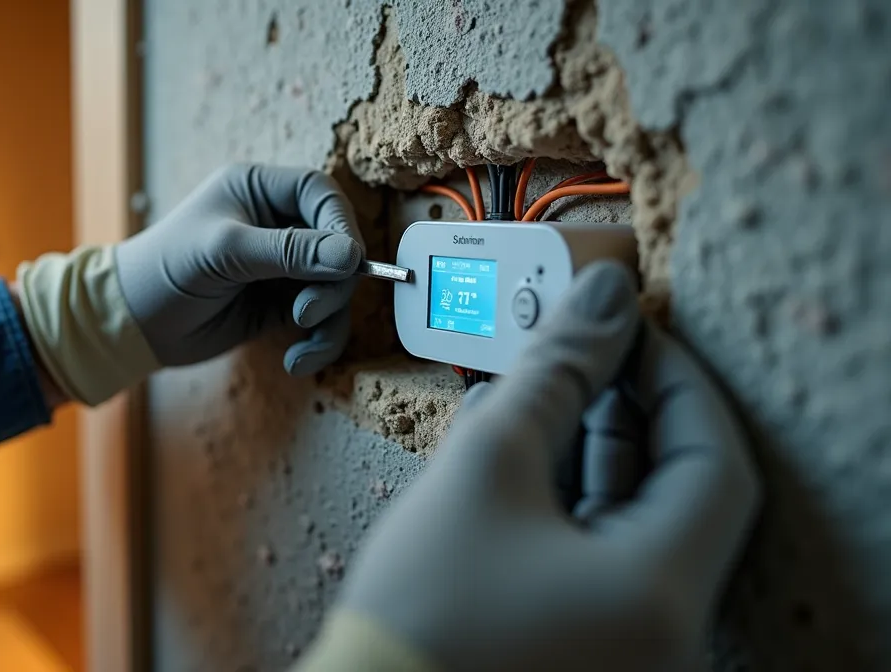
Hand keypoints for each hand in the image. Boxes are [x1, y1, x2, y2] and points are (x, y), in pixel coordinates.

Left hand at [114, 163, 364, 375]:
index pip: (321, 194)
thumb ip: (289, 251)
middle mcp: (276, 224)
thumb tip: (351, 255)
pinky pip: (320, 320)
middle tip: (306, 311)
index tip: (349, 261)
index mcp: (259, 190)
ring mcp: (282, 267)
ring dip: (329, 317)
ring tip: (302, 338)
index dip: (341, 225)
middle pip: (337, 245)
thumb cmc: (167, 269)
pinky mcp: (281, 306)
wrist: (133, 324)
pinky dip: (318, 341)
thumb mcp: (227, 251)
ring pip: (334, 287)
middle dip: (332, 282)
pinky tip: (297, 360)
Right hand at [327, 261, 761, 670]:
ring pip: (628, 523)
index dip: (674, 379)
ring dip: (586, 450)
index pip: (713, 458)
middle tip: (583, 352)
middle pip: (673, 491)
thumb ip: (552, 374)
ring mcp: (623, 644)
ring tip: (536, 393)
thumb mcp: (487, 469)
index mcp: (661, 593)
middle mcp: (663, 630)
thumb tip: (600, 300)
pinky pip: (593, 557)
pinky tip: (515, 454)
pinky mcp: (581, 647)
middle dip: (624, 409)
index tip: (629, 331)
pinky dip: (562, 500)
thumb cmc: (422, 615)